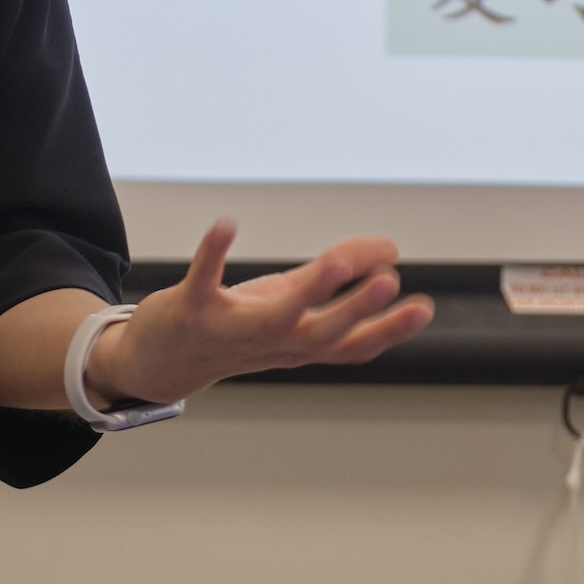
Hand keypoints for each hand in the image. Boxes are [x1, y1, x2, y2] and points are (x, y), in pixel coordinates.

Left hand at [86, 219, 433, 407]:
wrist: (160, 360)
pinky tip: (226, 223)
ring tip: (336, 259)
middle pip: (321, 334)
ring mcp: (230, 330)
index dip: (389, 329)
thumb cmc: (235, 327)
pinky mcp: (191, 309)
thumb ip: (337, 275)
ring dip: (307, 290)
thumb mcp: (289, 300)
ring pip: (274, 317)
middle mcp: (269, 343)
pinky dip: (213, 252)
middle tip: (391, 281)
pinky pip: (203, 281)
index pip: (351, 345)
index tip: (423, 307)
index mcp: (297, 343)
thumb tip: (390, 248)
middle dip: (357, 310)